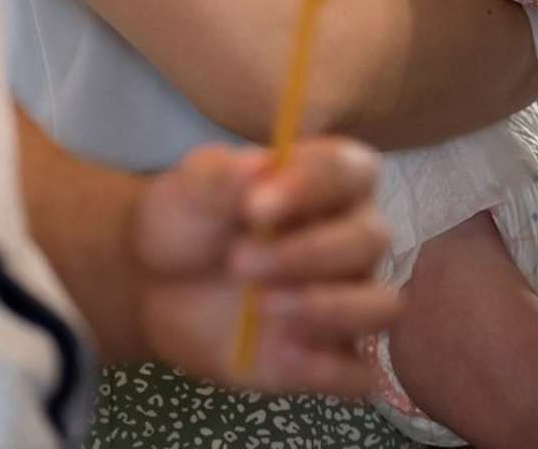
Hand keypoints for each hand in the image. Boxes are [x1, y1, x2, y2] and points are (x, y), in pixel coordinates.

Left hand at [132, 137, 398, 395]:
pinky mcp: (326, 356)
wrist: (157, 283)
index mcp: (331, 180)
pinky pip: (357, 374)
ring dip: (333, 307)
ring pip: (380, 305)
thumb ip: (221, 175)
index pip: (350, 171)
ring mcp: (345, 297)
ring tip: (267, 307)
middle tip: (238, 261)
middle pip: (370, 239)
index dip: (312, 185)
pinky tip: (283, 355)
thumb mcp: (192, 187)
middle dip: (308, 252)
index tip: (255, 204)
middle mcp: (352, 235)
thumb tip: (258, 165)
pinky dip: (332, 370)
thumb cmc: (191, 219)